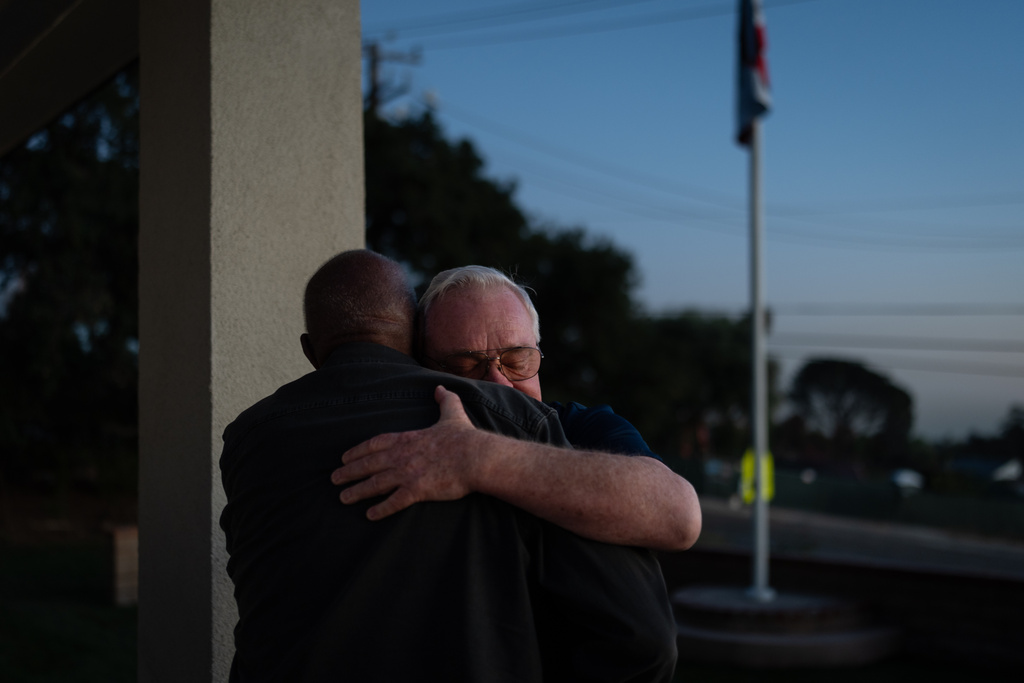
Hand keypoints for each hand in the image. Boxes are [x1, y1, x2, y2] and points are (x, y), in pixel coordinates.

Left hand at [331, 385, 481, 519]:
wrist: (476, 457)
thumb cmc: (464, 437)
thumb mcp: (453, 413)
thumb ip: (444, 400)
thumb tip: (440, 388)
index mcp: (408, 438)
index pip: (375, 444)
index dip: (358, 451)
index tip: (345, 458)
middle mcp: (402, 455)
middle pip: (369, 464)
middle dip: (349, 471)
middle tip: (334, 479)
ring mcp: (408, 473)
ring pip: (376, 483)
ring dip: (357, 491)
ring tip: (343, 498)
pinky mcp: (418, 490)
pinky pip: (394, 501)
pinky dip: (381, 508)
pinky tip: (370, 515)